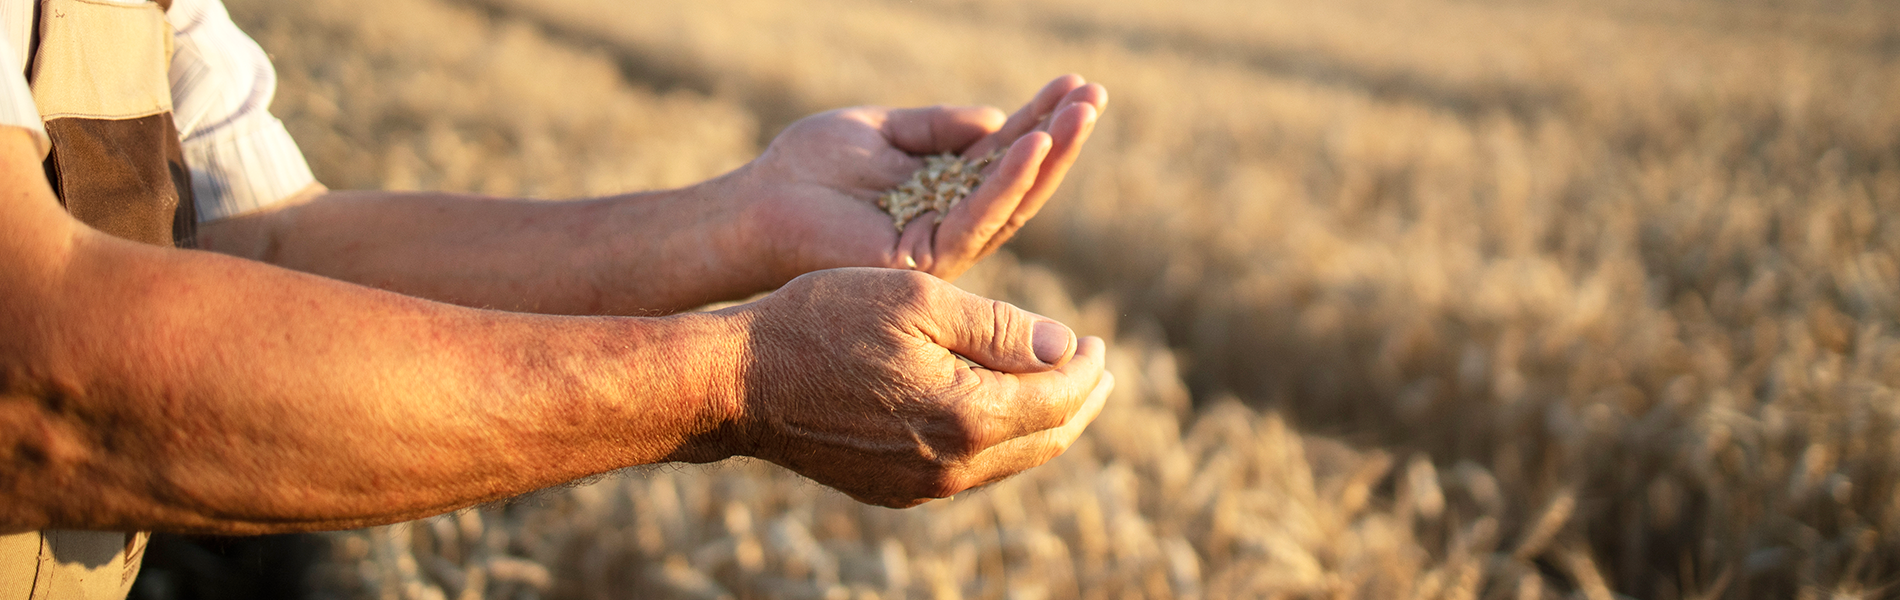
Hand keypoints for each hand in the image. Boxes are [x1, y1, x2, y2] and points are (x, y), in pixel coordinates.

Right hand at [689, 268, 1112, 507]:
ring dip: (1043, 422)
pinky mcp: (894, 489)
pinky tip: (995, 409)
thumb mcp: (919, 301)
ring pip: (1011, 460)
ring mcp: (921, 487)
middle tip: (1097, 368)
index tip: (1097, 340)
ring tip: (1057, 387)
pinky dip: (998, 438)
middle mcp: (953, 466)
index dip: (1087, 367)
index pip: (1059, 398)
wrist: (738, 383)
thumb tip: (1067, 348)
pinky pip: (970, 470)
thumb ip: (1001, 327)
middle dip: (1079, 401)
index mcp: (968, 416)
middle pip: (1046, 439)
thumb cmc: (823, 322)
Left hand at [733, 75, 1106, 281]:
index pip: (1005, 155)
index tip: (1075, 84)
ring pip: (1011, 201)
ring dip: (1049, 155)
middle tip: (1096, 95)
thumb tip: (998, 118)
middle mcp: (951, 222)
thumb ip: (937, 125)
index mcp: (944, 191)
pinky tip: (1032, 145)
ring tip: (1080, 113)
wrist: (755, 206)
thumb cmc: (807, 168)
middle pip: (1022, 181)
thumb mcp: (882, 129)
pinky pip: (977, 217)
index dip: (1041, 119)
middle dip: (1061, 138)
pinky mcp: (924, 259)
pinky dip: (1007, 181)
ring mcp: (942, 246)